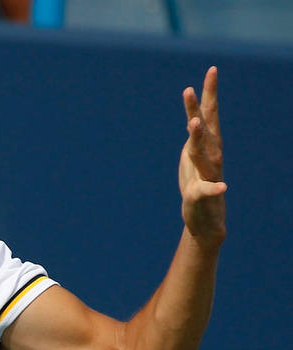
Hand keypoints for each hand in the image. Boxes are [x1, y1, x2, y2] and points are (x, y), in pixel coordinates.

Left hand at [179, 66, 225, 243]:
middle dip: (196, 109)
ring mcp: (207, 174)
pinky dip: (214, 188)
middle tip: (187, 89)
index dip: (209, 93)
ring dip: (197, 138)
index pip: (208, 114)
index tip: (212, 69)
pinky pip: (207, 191)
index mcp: (206, 145)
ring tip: (193, 123)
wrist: (206, 220)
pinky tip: (223, 187)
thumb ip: (195, 138)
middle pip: (204, 129)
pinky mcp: (200, 195)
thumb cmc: (198, 185)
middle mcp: (210, 156)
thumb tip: (194, 117)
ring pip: (202, 154)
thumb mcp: (193, 157)